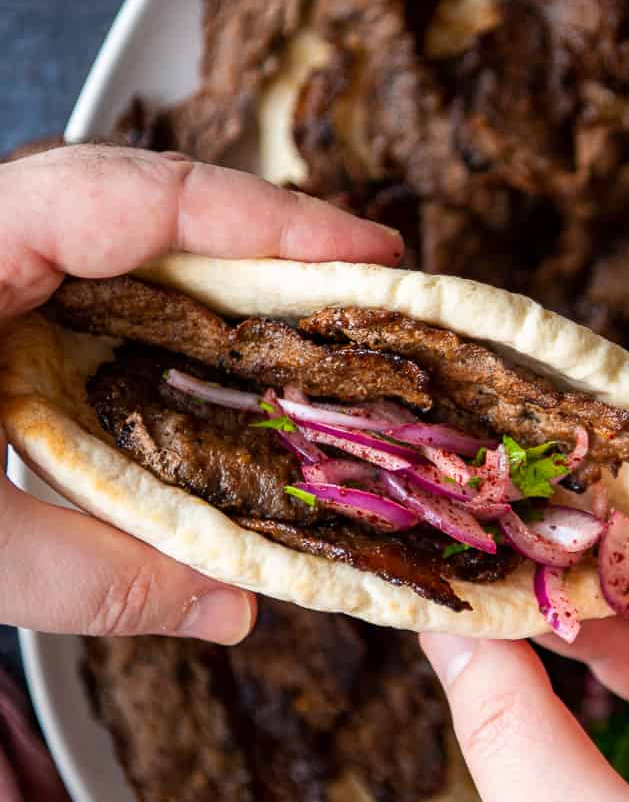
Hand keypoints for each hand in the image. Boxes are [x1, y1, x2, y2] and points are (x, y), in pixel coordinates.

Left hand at [0, 144, 403, 643]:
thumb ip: (91, 575)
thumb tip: (238, 606)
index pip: (124, 195)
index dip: (260, 218)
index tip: (366, 253)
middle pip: (138, 199)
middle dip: (264, 244)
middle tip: (374, 297)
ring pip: (114, 238)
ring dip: (220, 280)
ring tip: (318, 331)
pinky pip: (81, 284)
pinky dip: (162, 319)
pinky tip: (213, 369)